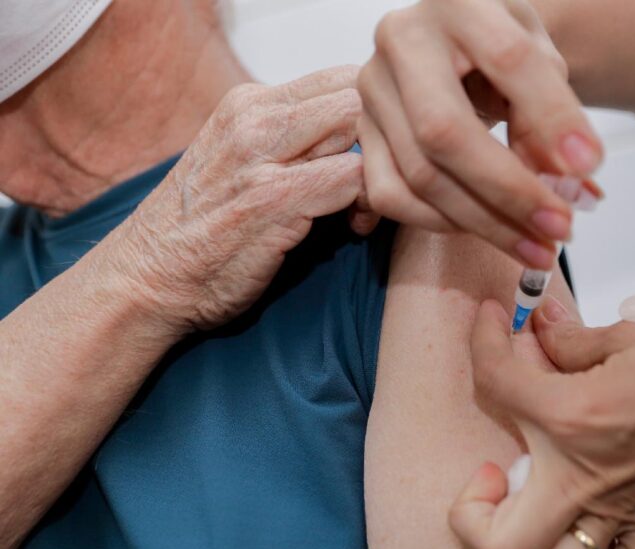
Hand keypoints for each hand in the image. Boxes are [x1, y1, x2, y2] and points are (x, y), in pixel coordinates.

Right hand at [110, 66, 373, 333]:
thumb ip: (293, 140)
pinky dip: (368, 203)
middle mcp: (253, 119)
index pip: (343, 78)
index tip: (373, 157)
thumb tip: (360, 136)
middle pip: (357, 97)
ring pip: (359, 130)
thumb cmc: (203, 229)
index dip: (375, 117)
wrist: (146, 279)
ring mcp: (261, 158)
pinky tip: (355, 228)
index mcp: (249, 103)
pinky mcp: (271, 200)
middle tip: (381, 183)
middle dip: (384, 139)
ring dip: (380, 172)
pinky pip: (352, 179)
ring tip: (365, 209)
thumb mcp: (242, 161)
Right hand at [357, 0, 602, 269]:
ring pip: (421, 175)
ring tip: (538, 246)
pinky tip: (488, 231)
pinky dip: (444, 225)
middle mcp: (401, 40)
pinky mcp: (361, 136)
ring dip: (486, 224)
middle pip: (445, 132)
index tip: (587, 165)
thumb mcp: (542, 62)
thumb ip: (554, 115)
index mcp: (458, 2)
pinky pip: (393, 197)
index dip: (551, 117)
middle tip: (559, 229)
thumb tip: (570, 185)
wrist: (456, 47)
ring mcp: (373, 91)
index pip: (508, 60)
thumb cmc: (501, 51)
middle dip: (509, 192)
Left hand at [451, 296, 634, 548]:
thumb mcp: (634, 336)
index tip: (495, 327)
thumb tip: (543, 327)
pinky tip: (602, 526)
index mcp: (573, 419)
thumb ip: (575, 340)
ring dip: (538, 548)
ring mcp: (622, 515)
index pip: (495, 382)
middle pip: (495, 543)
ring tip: (543, 505)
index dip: (484, 341)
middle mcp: (587, 480)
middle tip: (492, 474)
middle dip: (471, 515)